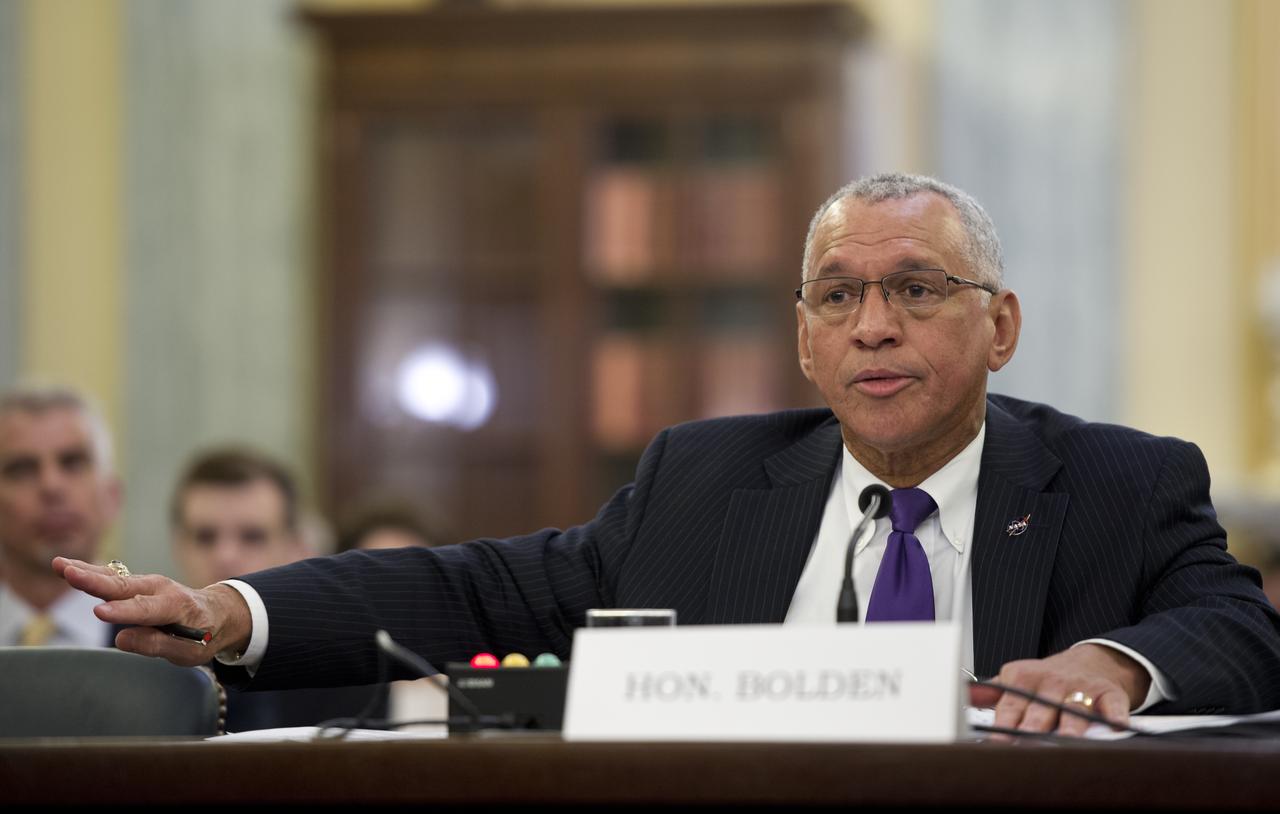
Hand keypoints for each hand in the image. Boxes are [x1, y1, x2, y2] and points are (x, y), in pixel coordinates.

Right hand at [53, 556, 251, 666]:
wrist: (217, 612)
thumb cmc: (204, 634)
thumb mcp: (188, 650)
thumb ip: (157, 644)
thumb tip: (122, 637)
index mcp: (177, 606)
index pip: (145, 610)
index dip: (122, 612)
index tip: (99, 612)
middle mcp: (160, 589)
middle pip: (124, 587)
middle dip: (96, 582)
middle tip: (70, 574)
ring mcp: (148, 583)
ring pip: (114, 578)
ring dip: (87, 572)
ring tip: (60, 566)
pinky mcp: (137, 584)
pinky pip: (112, 577)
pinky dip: (91, 572)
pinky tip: (67, 567)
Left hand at [967, 644, 1150, 736]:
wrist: (1087, 663)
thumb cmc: (1045, 682)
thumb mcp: (1015, 681)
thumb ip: (990, 694)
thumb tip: (961, 698)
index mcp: (1022, 678)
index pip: (1010, 706)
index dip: (1003, 728)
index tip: (997, 747)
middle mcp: (1051, 681)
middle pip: (1040, 709)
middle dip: (1033, 730)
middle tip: (1028, 748)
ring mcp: (1081, 686)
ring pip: (1074, 709)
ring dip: (1070, 727)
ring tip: (1067, 742)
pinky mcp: (1109, 693)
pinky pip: (1113, 705)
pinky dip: (1115, 716)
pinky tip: (1115, 728)